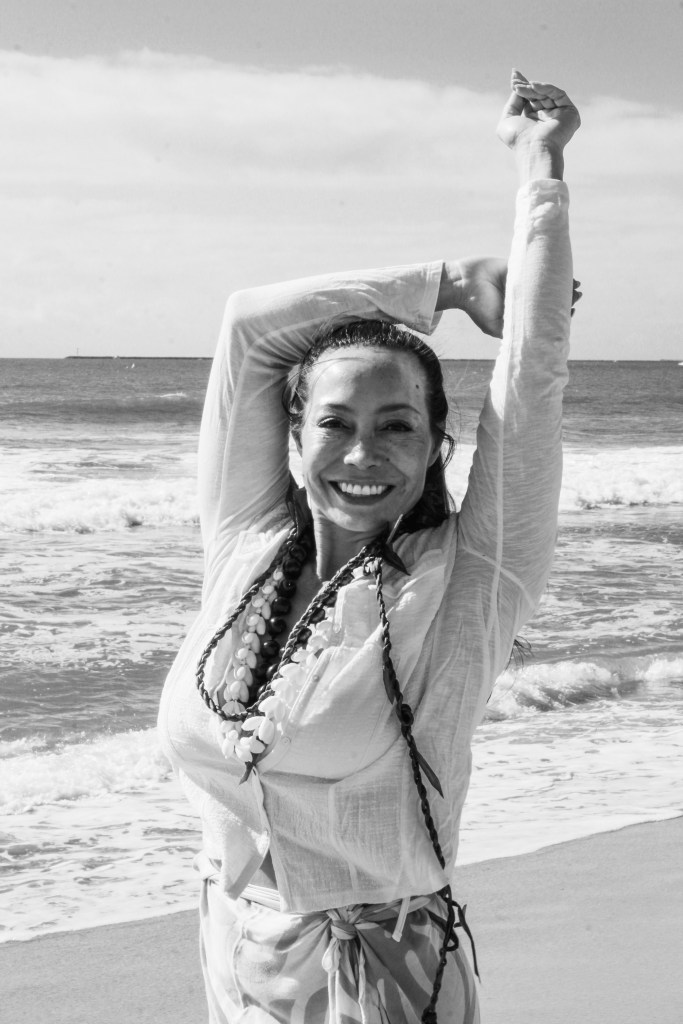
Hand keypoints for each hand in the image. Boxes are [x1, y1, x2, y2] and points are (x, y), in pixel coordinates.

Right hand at [439, 258, 582, 336]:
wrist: (464, 284)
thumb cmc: (478, 307)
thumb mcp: (495, 326)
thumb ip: (512, 331)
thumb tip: (537, 336)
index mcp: (517, 313)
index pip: (542, 316)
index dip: (558, 315)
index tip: (570, 313)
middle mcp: (521, 299)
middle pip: (547, 299)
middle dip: (564, 298)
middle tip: (577, 297)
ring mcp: (520, 283)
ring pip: (545, 284)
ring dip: (561, 284)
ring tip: (576, 286)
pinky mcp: (517, 267)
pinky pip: (537, 268)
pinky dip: (550, 270)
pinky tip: (563, 272)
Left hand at [497, 70, 579, 157]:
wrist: (533, 149)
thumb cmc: (519, 140)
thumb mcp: (508, 119)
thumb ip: (513, 102)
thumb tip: (518, 86)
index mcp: (534, 120)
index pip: (530, 99)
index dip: (523, 86)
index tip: (514, 74)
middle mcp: (547, 117)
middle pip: (537, 94)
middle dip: (525, 85)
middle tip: (514, 77)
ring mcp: (559, 114)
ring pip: (546, 93)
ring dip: (531, 88)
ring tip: (518, 87)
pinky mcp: (570, 112)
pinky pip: (558, 93)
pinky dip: (545, 88)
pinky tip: (533, 86)